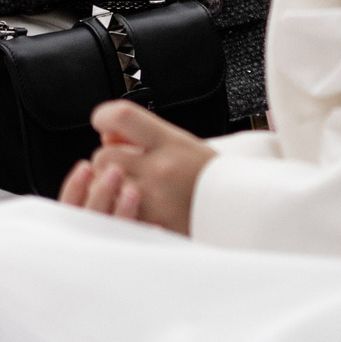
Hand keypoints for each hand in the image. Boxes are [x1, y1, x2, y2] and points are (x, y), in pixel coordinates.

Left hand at [56, 101, 216, 234]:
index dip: (105, 115)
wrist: (238, 210)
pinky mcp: (147, 225)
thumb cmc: (212, 177)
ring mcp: (152, 199)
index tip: (102, 120)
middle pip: (104, 155)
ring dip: (105, 186)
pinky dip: (113, 209)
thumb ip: (144, 136)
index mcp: (174, 143)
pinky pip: (110, 213)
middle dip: (107, 160)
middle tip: (121, 165)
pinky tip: (126, 206)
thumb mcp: (185, 144)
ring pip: (101, 186)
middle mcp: (161, 169)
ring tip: (123, 187)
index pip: (124, 117)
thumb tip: (107, 134)